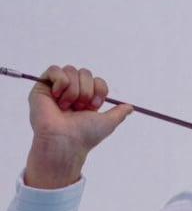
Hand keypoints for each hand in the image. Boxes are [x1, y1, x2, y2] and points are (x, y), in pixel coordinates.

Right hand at [24, 65, 132, 188]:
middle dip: (86, 91)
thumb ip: (118, 114)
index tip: (94, 106)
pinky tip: (57, 97)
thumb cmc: (84, 135)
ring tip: (67, 106)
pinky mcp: (42, 86)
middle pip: (85, 72)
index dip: (98, 90)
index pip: (96, 80)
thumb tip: (130, 107)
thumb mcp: (107, 123)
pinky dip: (60, 82)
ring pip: (71, 70)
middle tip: (79, 108)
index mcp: (85, 99)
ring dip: (73, 90)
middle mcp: (71, 92)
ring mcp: (56, 89)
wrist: (65, 141)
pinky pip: (55, 70)